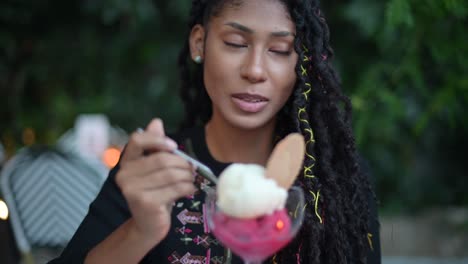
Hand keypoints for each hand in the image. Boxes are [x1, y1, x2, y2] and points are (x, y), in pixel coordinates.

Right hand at [115, 118, 195, 244]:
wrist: (147, 225)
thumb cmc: (154, 193)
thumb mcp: (154, 169)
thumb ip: (154, 147)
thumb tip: (156, 121)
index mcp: (126, 162)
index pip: (136, 140)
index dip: (156, 139)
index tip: (173, 146)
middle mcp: (125, 175)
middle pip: (162, 159)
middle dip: (182, 163)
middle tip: (192, 169)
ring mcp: (133, 190)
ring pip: (171, 174)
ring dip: (187, 176)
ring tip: (191, 179)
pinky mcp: (146, 202)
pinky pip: (175, 189)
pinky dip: (188, 187)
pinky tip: (190, 189)